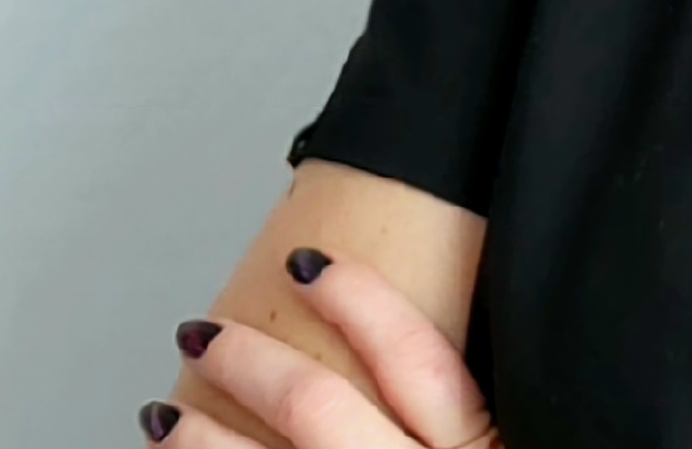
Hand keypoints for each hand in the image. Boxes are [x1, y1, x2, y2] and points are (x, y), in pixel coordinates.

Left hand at [139, 247, 503, 446]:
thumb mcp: (529, 425)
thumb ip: (481, 392)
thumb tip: (461, 314)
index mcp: (478, 443)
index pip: (413, 354)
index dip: (356, 298)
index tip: (305, 260)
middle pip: (318, 408)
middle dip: (250, 367)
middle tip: (201, 334)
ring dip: (202, 444)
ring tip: (162, 418)